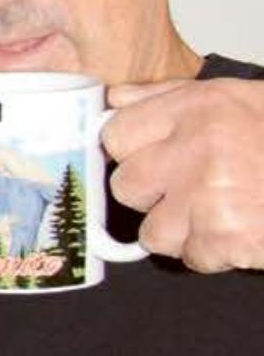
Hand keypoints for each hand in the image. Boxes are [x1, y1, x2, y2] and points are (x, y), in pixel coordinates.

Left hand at [103, 77, 263, 271]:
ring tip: (221, 211)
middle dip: (155, 195)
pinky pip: (191, 258)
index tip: (153, 160)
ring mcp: (210, 195)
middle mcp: (198, 147)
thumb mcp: (235, 99)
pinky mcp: (225, 236)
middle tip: (194, 190)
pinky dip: (215, 253)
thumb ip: (168, 98)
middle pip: (126, 186)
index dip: (133, 152)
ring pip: (153, 231)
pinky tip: (242, 230)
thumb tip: (113, 102)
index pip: (116, 134)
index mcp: (198, 107)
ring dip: (183, 230)